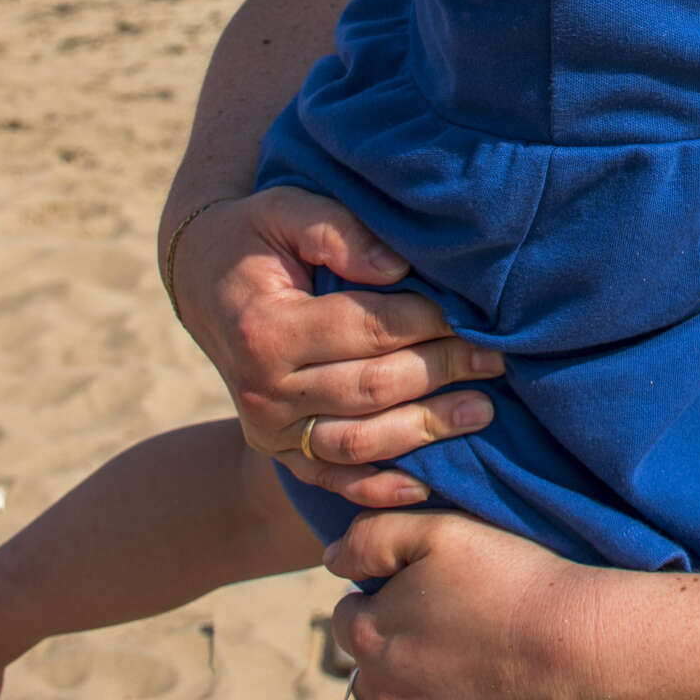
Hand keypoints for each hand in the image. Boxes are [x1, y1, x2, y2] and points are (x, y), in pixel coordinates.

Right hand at [169, 188, 501, 506]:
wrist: (202, 279)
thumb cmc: (255, 237)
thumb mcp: (284, 210)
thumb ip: (338, 231)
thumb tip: (397, 267)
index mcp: (266, 330)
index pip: (366, 329)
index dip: (427, 323)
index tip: (476, 316)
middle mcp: (262, 390)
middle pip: (371, 388)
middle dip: (442, 372)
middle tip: (497, 361)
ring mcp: (268, 429)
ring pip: (358, 442)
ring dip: (425, 431)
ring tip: (484, 411)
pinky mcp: (276, 450)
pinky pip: (331, 479)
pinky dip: (378, 488)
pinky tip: (426, 484)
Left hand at [328, 510, 612, 699]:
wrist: (583, 649)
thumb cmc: (514, 580)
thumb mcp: (441, 532)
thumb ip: (372, 537)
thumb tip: (331, 560)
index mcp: (370, 637)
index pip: (349, 616)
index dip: (384, 599)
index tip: (429, 594)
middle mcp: (381, 698)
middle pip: (370, 670)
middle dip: (397, 649)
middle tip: (454, 629)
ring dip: (416, 698)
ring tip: (471, 669)